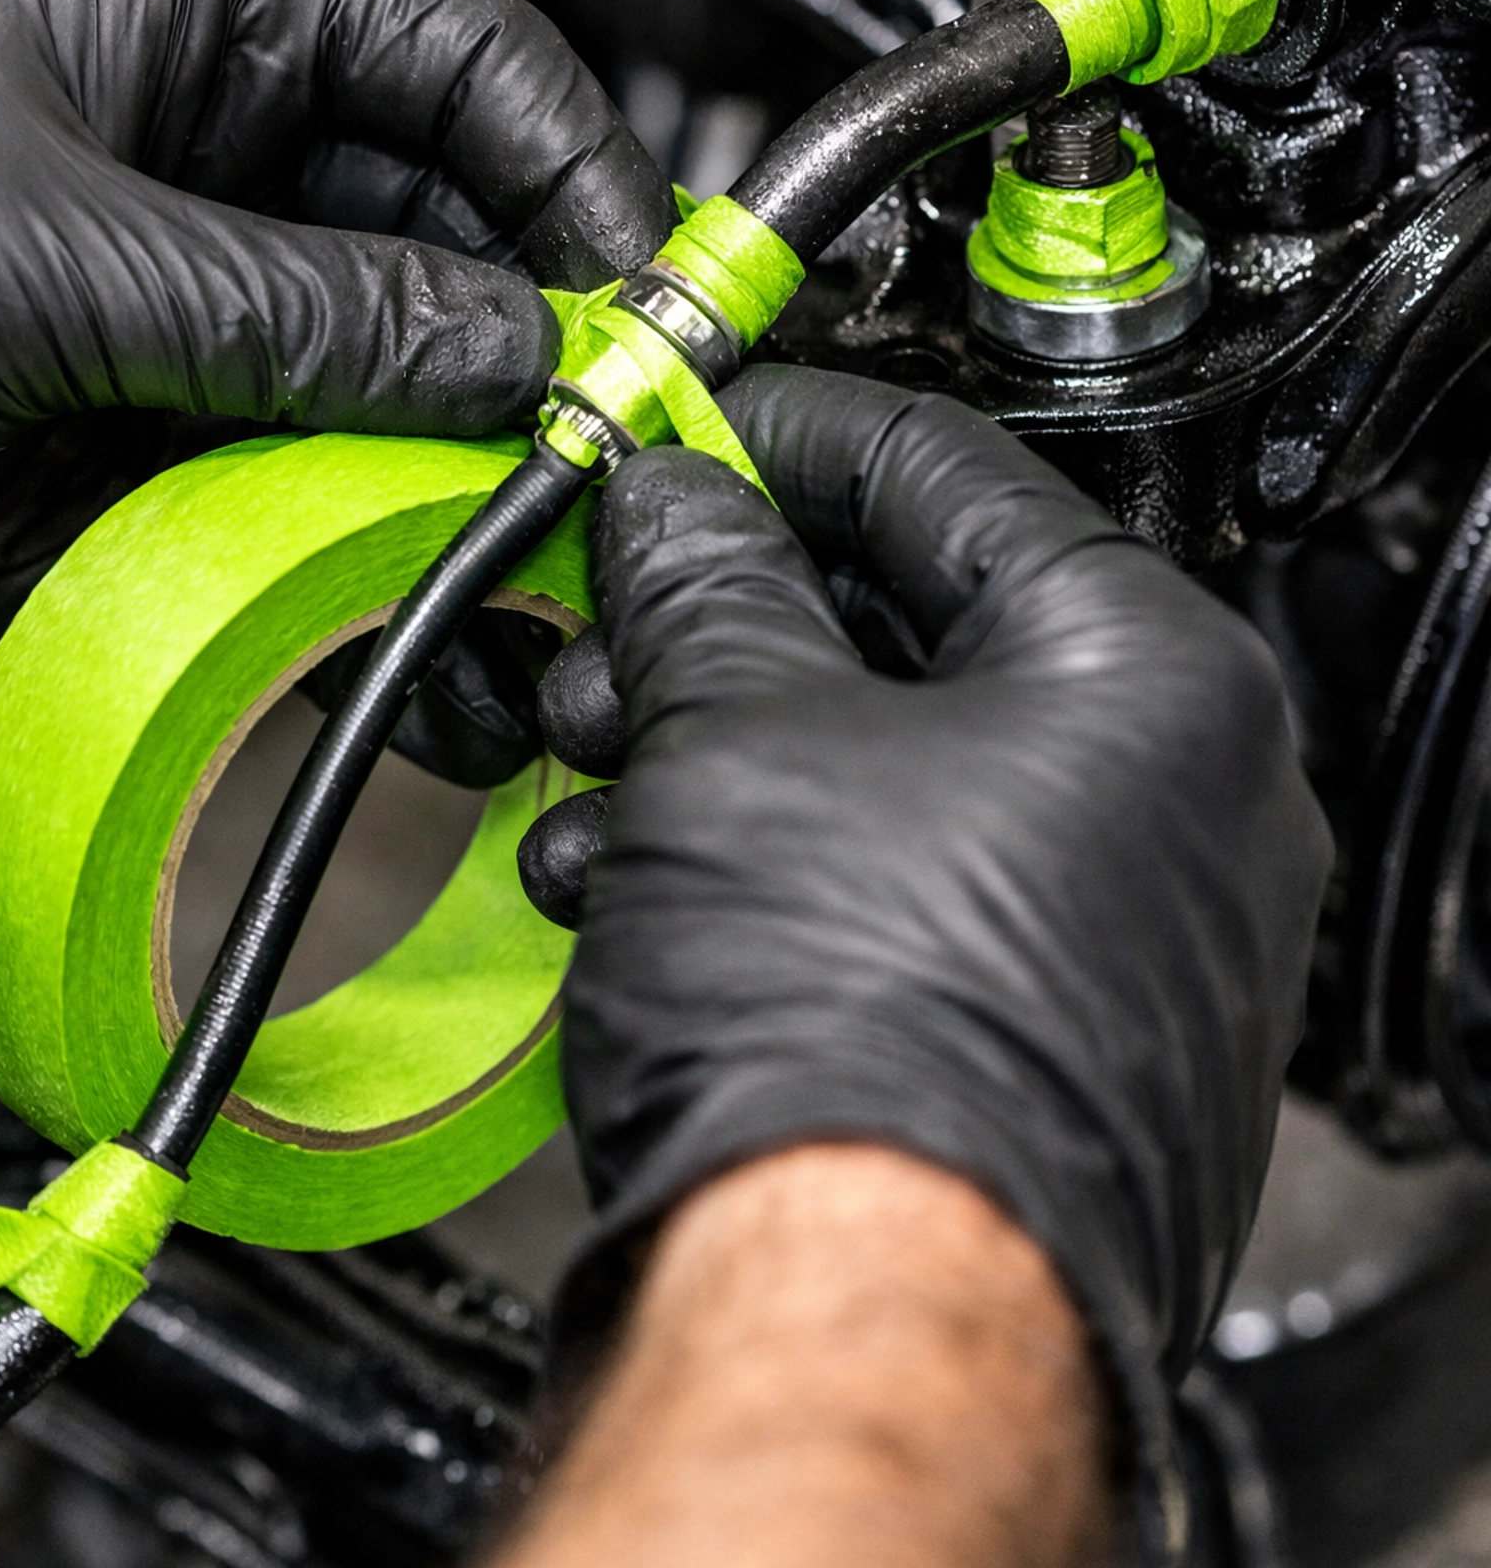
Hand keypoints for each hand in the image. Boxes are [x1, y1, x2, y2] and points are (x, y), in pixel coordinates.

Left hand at [0, 0, 672, 749]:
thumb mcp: (51, 242)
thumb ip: (306, 307)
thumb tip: (511, 356)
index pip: (495, 73)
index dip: (599, 197)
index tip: (659, 331)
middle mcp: (239, 140)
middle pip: (475, 247)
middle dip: (549, 374)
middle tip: (611, 491)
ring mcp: (207, 294)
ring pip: (409, 387)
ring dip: (480, 492)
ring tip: (536, 599)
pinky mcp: (162, 425)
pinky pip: (315, 485)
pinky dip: (379, 564)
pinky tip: (433, 637)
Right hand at [545, 365, 1331, 1549]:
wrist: (865, 1333)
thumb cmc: (863, 1053)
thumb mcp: (742, 738)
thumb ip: (708, 582)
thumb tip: (679, 505)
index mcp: (1155, 679)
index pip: (948, 471)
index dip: (784, 436)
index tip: (687, 438)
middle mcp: (1175, 797)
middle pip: (914, 624)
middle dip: (725, 621)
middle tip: (610, 618)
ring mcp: (1116, 922)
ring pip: (888, 761)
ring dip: (716, 749)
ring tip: (593, 770)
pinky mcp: (1044, 1025)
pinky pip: (899, 879)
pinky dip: (765, 859)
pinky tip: (634, 880)